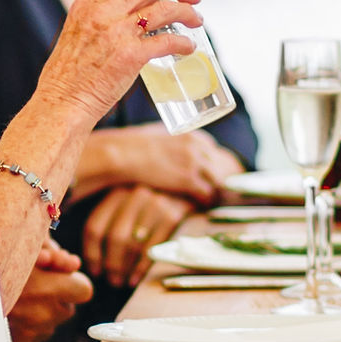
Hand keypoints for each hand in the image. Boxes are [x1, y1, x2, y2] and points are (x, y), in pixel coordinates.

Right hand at [8, 242, 91, 341]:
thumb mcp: (23, 248)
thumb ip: (54, 254)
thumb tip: (73, 264)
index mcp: (53, 287)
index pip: (84, 289)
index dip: (73, 281)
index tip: (59, 276)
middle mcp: (48, 314)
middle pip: (67, 306)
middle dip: (55, 296)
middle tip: (32, 285)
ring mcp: (35, 332)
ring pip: (50, 322)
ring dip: (40, 312)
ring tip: (16, 299)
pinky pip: (34, 336)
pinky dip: (26, 327)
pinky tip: (10, 315)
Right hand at [37, 0, 200, 121]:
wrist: (62, 102)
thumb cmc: (67, 75)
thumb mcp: (76, 31)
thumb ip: (98, 18)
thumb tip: (127, 14)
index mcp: (88, 3)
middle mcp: (103, 13)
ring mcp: (118, 33)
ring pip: (164, 9)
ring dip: (187, 11)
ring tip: (196, 19)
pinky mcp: (131, 56)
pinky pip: (167, 41)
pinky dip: (184, 42)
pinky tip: (188, 46)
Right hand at [77, 127, 243, 204]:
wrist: (122, 153)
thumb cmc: (130, 145)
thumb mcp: (155, 134)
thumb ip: (169, 138)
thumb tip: (168, 144)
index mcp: (190, 133)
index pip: (212, 150)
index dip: (209, 165)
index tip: (206, 176)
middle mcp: (197, 146)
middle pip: (218, 166)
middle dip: (215, 179)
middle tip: (211, 193)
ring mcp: (195, 163)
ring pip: (217, 181)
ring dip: (214, 192)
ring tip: (207, 203)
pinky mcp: (189, 180)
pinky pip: (208, 194)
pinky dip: (206, 202)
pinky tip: (200, 207)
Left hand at [79, 185, 191, 285]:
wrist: (186, 190)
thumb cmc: (148, 205)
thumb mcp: (126, 204)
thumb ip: (108, 221)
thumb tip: (83, 257)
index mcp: (115, 191)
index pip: (95, 227)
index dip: (92, 254)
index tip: (94, 270)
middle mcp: (133, 194)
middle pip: (114, 238)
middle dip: (111, 265)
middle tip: (111, 281)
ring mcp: (154, 204)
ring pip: (133, 245)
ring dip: (125, 270)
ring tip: (121, 282)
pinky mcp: (172, 216)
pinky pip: (152, 249)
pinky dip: (141, 269)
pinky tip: (135, 279)